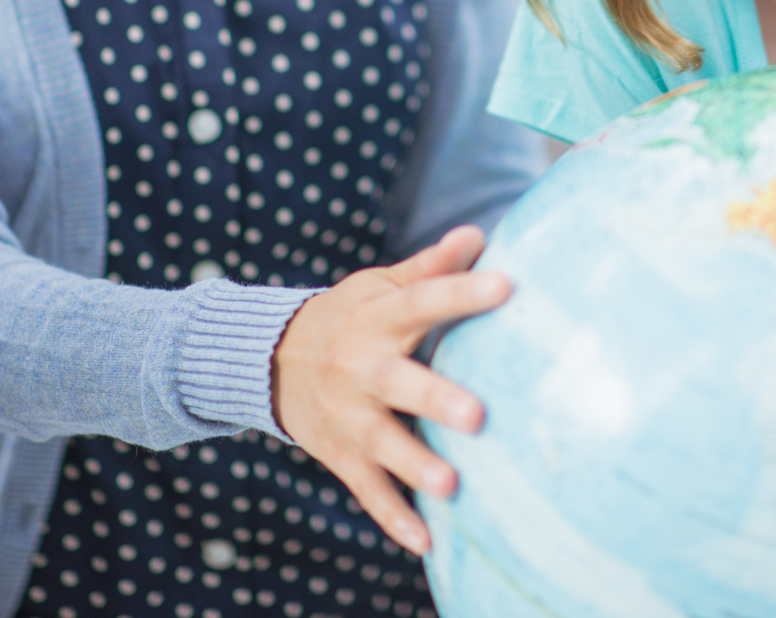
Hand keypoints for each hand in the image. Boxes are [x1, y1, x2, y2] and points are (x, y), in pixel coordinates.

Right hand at [271, 224, 510, 554]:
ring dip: (415, 464)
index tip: (505, 285)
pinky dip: (393, 516)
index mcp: (377, 319)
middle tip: (478, 414)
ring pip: (381, 443)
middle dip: (435, 398)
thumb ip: (431, 268)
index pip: (422, 301)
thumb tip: (478, 235)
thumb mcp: (380, 287)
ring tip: (452, 485)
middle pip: (397, 382)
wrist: (269, 360)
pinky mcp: (341, 454)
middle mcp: (360, 367)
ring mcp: (349, 415)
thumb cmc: (349, 317)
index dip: (460, 293)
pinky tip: (426, 540)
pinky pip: (367, 489)